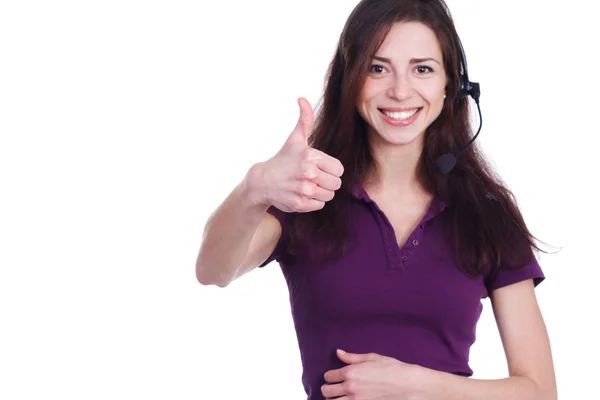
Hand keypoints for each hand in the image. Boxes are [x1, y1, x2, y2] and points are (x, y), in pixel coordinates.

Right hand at [245, 97, 343, 212]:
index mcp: (311, 156)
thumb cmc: (283, 159)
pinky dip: (313, 202)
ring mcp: (304, 190)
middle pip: (336, 184)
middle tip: (314, 178)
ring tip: (308, 186)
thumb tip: (302, 99)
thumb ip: (304, 119)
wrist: (262, 181)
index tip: (320, 168)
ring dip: (321, 192)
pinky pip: (320, 205)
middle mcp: (308, 173)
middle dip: (327, 181)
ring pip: (329, 195)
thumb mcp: (295, 139)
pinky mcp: (300, 204)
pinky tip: (302, 194)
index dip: (331, 169)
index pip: (339, 169)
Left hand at [321, 349, 420, 399]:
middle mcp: (350, 387)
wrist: (408, 385)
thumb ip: (352, 357)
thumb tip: (338, 352)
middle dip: (328, 389)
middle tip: (334, 388)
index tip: (334, 377)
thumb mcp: (372, 358)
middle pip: (326, 391)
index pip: (328, 376)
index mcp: (350, 372)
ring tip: (339, 397)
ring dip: (333, 399)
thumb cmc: (392, 369)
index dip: (330, 376)